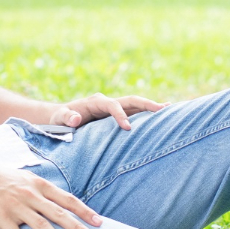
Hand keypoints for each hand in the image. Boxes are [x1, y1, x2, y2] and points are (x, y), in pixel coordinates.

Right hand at [0, 162, 103, 228]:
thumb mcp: (23, 177)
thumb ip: (40, 189)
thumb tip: (59, 201)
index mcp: (38, 184)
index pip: (67, 198)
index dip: (84, 210)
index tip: (98, 221)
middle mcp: (30, 194)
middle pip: (59, 212)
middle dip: (78, 226)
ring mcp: (15, 206)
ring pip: (42, 225)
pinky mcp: (0, 217)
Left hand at [51, 94, 166, 130]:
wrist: (60, 118)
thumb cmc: (58, 119)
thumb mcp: (59, 119)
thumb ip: (67, 118)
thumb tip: (77, 119)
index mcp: (96, 102)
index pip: (112, 105)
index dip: (121, 115)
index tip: (128, 128)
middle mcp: (108, 102)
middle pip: (131, 100)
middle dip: (146, 104)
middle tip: (163, 109)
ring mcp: (114, 108)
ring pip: (136, 105)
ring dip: (151, 108)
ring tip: (170, 109)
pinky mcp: (116, 115)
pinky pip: (134, 113)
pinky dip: (147, 115)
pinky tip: (161, 117)